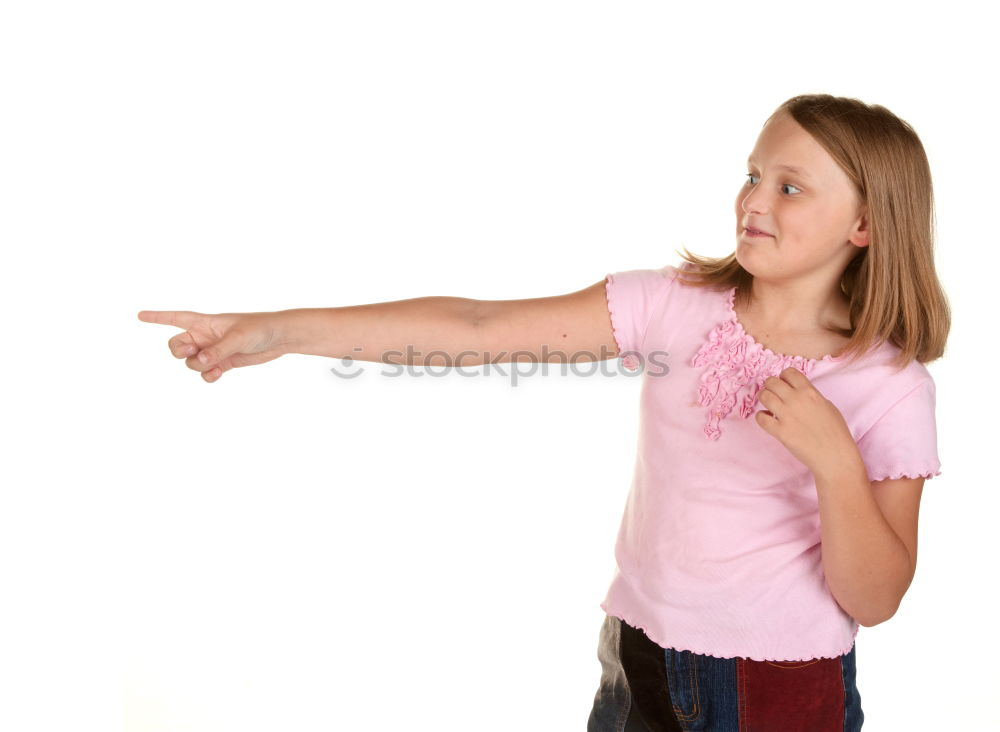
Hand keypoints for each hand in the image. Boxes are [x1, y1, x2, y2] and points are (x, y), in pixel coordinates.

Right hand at [137, 309, 290, 382]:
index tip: (139, 315)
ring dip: (197, 366)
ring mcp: (212, 350)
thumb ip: (218, 350)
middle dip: (179, 352)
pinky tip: (218, 373)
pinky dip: (208, 375)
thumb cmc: (259, 328)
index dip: (157, 317)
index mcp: (205, 322)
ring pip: (190, 363)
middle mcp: (204, 336)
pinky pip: (205, 373)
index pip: (175, 318)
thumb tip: (200, 362)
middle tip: (192, 353)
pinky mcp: (222, 363)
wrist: (279, 338)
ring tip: (214, 365)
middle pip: (176, 346)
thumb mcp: (238, 337)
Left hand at [755, 367, 856, 473]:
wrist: (834, 455)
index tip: (784, 384)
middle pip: (771, 381)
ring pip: (764, 396)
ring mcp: (787, 415)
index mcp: (810, 392)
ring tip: (769, 406)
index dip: (783, 377)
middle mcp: (796, 400)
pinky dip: (761, 417)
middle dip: (770, 386)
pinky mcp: (780, 431)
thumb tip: (797, 393)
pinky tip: (769, 420)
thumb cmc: (835, 432)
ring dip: (764, 399)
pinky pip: (760, 418)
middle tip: (774, 395)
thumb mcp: (827, 406)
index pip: (789, 372)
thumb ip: (810, 396)